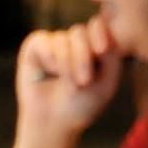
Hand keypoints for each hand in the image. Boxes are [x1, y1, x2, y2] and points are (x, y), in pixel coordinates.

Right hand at [11, 18, 126, 147]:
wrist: (55, 123)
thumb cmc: (83, 105)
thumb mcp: (107, 82)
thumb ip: (112, 54)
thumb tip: (100, 24)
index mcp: (94, 46)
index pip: (99, 27)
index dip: (101, 33)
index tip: (102, 50)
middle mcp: (75, 42)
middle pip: (81, 32)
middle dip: (83, 58)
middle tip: (84, 82)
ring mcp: (55, 42)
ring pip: (63, 39)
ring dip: (67, 63)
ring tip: (69, 84)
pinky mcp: (35, 46)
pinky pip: (44, 42)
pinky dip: (50, 58)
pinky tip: (49, 73)